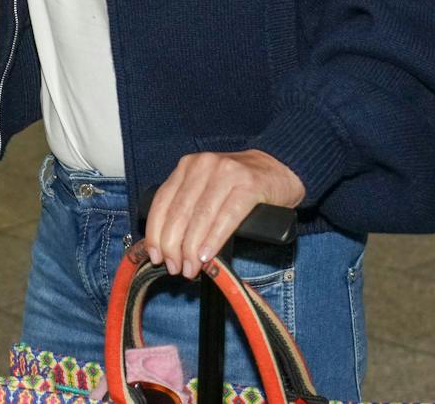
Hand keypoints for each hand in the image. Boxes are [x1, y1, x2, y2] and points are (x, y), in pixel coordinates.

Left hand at [142, 150, 305, 279]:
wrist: (280, 168)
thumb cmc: (239, 184)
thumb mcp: (207, 187)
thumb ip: (189, 208)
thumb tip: (167, 248)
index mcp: (188, 166)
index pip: (162, 202)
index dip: (155, 232)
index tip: (155, 256)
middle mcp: (204, 166)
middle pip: (179, 212)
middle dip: (173, 246)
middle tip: (174, 268)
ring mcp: (227, 173)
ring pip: (200, 217)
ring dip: (191, 248)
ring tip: (190, 268)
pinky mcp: (249, 186)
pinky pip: (227, 217)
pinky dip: (214, 239)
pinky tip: (207, 255)